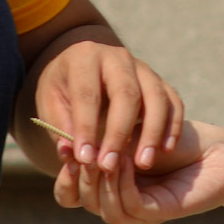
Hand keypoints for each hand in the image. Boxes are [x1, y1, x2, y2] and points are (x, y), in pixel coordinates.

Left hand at [33, 36, 183, 192]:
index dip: (86, 127)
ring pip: (156, 97)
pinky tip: (165, 150)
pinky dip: (172, 126)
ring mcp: (143, 67)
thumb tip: (71, 155)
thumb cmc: (64, 90)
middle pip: (126, 94)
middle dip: (119, 133)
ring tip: (143, 164)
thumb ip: (60, 128)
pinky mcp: (160, 81)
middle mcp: (117, 57)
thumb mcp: (50, 104)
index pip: (87, 94)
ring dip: (152, 133)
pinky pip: (173, 102)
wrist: (83, 70)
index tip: (84, 159)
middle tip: (110, 166)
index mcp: (84, 57)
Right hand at [52, 119, 223, 223]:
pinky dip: (122, 184)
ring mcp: (140, 211)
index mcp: (109, 185)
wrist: (216, 149)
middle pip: (85, 203)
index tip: (63, 149)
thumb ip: (101, 142)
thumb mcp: (128, 134)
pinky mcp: (158, 213)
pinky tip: (124, 160)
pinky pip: (130, 207)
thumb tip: (65, 141)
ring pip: (105, 210)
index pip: (72, 195)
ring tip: (102, 155)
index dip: (64, 177)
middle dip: (79, 177)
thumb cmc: (175, 138)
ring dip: (100, 182)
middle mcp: (121, 201)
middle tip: (79, 152)